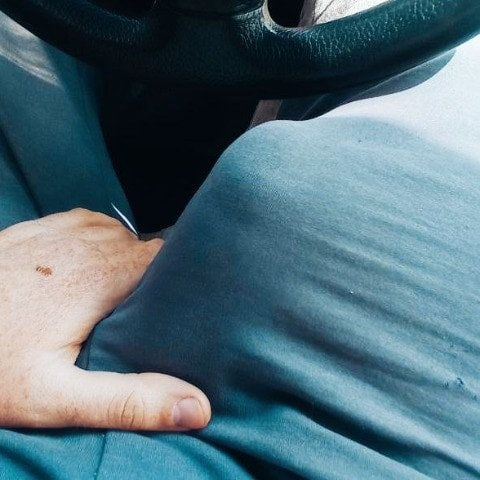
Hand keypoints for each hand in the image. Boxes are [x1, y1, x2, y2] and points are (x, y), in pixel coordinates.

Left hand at [0, 209, 210, 430]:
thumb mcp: (55, 399)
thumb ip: (129, 401)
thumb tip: (197, 408)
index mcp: (96, 279)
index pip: (161, 259)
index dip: (178, 275)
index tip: (183, 300)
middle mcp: (80, 245)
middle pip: (141, 246)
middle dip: (156, 271)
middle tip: (154, 306)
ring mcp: (54, 232)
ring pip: (117, 232)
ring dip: (128, 255)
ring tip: (127, 289)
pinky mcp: (33, 230)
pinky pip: (85, 222)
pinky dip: (99, 239)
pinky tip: (92, 263)